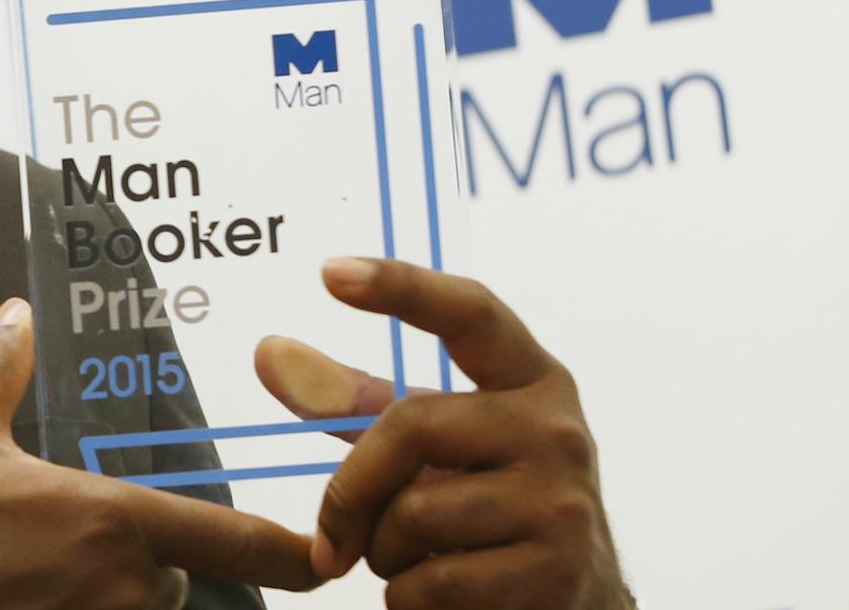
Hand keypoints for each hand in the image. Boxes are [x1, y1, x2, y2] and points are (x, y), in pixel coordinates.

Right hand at [0, 298, 321, 609]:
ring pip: (136, 609)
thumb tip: (15, 320)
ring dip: (104, 592)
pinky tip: (25, 597)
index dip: (292, 552)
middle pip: (170, 576)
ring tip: (29, 573)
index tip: (327, 556)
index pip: (233, 540)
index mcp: (110, 523)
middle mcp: (121, 590)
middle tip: (56, 539)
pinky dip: (76, 609)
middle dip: (134, 558)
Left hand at [258, 258, 630, 609]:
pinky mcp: (555, 575)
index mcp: (532, 379)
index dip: (402, 287)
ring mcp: (563, 504)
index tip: (331, 271)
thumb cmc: (490, 504)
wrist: (579, 602)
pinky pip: (431, 584)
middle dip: (353, 489)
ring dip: (385, 552)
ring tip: (417, 558)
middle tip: (335, 533)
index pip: (469, 312)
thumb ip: (357, 400)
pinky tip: (444, 594)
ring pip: (413, 516)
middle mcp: (558, 430)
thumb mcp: (439, 443)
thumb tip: (269, 353)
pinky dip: (410, 598)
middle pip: (409, 427)